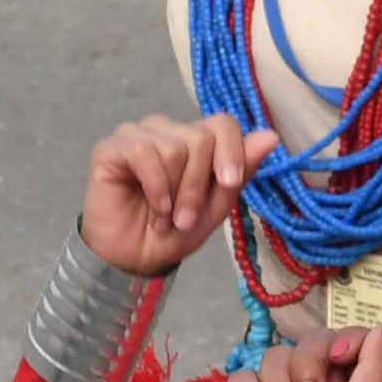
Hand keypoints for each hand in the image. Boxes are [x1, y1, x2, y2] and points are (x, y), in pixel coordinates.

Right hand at [81, 113, 279, 277]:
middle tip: (186, 218)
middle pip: (200, 138)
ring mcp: (137, 135)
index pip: (222, 123)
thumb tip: (270, 136)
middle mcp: (166, 131)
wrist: (137, 258)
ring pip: (174, 147)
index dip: (231, 150)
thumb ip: (241, 171)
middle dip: (198, 187)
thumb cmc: (175, 232)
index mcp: (195, 141)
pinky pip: (144, 153)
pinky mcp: (111, 148)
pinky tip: (155, 208)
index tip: (229, 182)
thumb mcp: (217, 206)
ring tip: (166, 217)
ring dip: (175, 194)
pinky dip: (156, 188)